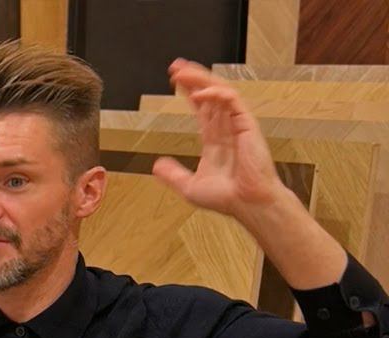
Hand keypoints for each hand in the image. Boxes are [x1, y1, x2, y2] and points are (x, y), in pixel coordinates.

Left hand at [151, 59, 285, 217]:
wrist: (247, 204)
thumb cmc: (227, 198)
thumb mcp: (189, 187)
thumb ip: (173, 175)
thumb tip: (156, 166)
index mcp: (215, 140)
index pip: (201, 109)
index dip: (189, 92)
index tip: (175, 80)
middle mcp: (226, 129)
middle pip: (209, 95)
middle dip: (193, 78)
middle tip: (176, 66)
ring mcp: (237, 125)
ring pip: (220, 92)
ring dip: (201, 80)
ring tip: (183, 72)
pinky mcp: (247, 125)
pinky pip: (233, 101)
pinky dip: (217, 93)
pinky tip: (201, 92)